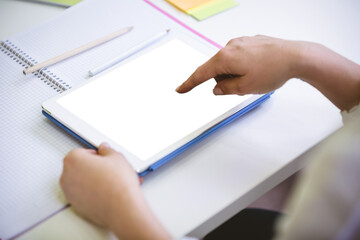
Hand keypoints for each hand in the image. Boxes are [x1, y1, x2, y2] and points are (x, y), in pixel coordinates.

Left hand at [60, 143, 170, 238]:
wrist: (122, 207)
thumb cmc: (118, 184)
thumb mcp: (117, 157)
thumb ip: (107, 150)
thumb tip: (105, 150)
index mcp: (73, 159)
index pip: (81, 151)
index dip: (95, 154)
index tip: (104, 158)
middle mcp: (67, 176)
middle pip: (79, 167)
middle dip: (92, 167)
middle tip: (108, 169)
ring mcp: (70, 193)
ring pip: (81, 181)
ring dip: (92, 180)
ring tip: (111, 181)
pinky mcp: (76, 206)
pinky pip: (83, 195)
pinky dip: (92, 193)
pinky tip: (108, 192)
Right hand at [176, 35, 299, 94]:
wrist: (296, 57)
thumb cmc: (273, 70)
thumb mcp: (246, 87)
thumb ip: (226, 88)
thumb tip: (217, 88)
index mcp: (225, 58)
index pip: (201, 73)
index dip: (190, 84)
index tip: (180, 89)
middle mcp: (231, 46)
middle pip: (217, 68)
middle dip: (224, 80)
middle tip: (242, 87)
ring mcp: (241, 42)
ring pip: (229, 62)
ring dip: (235, 73)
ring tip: (255, 77)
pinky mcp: (251, 41)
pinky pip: (240, 56)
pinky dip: (244, 66)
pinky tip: (259, 69)